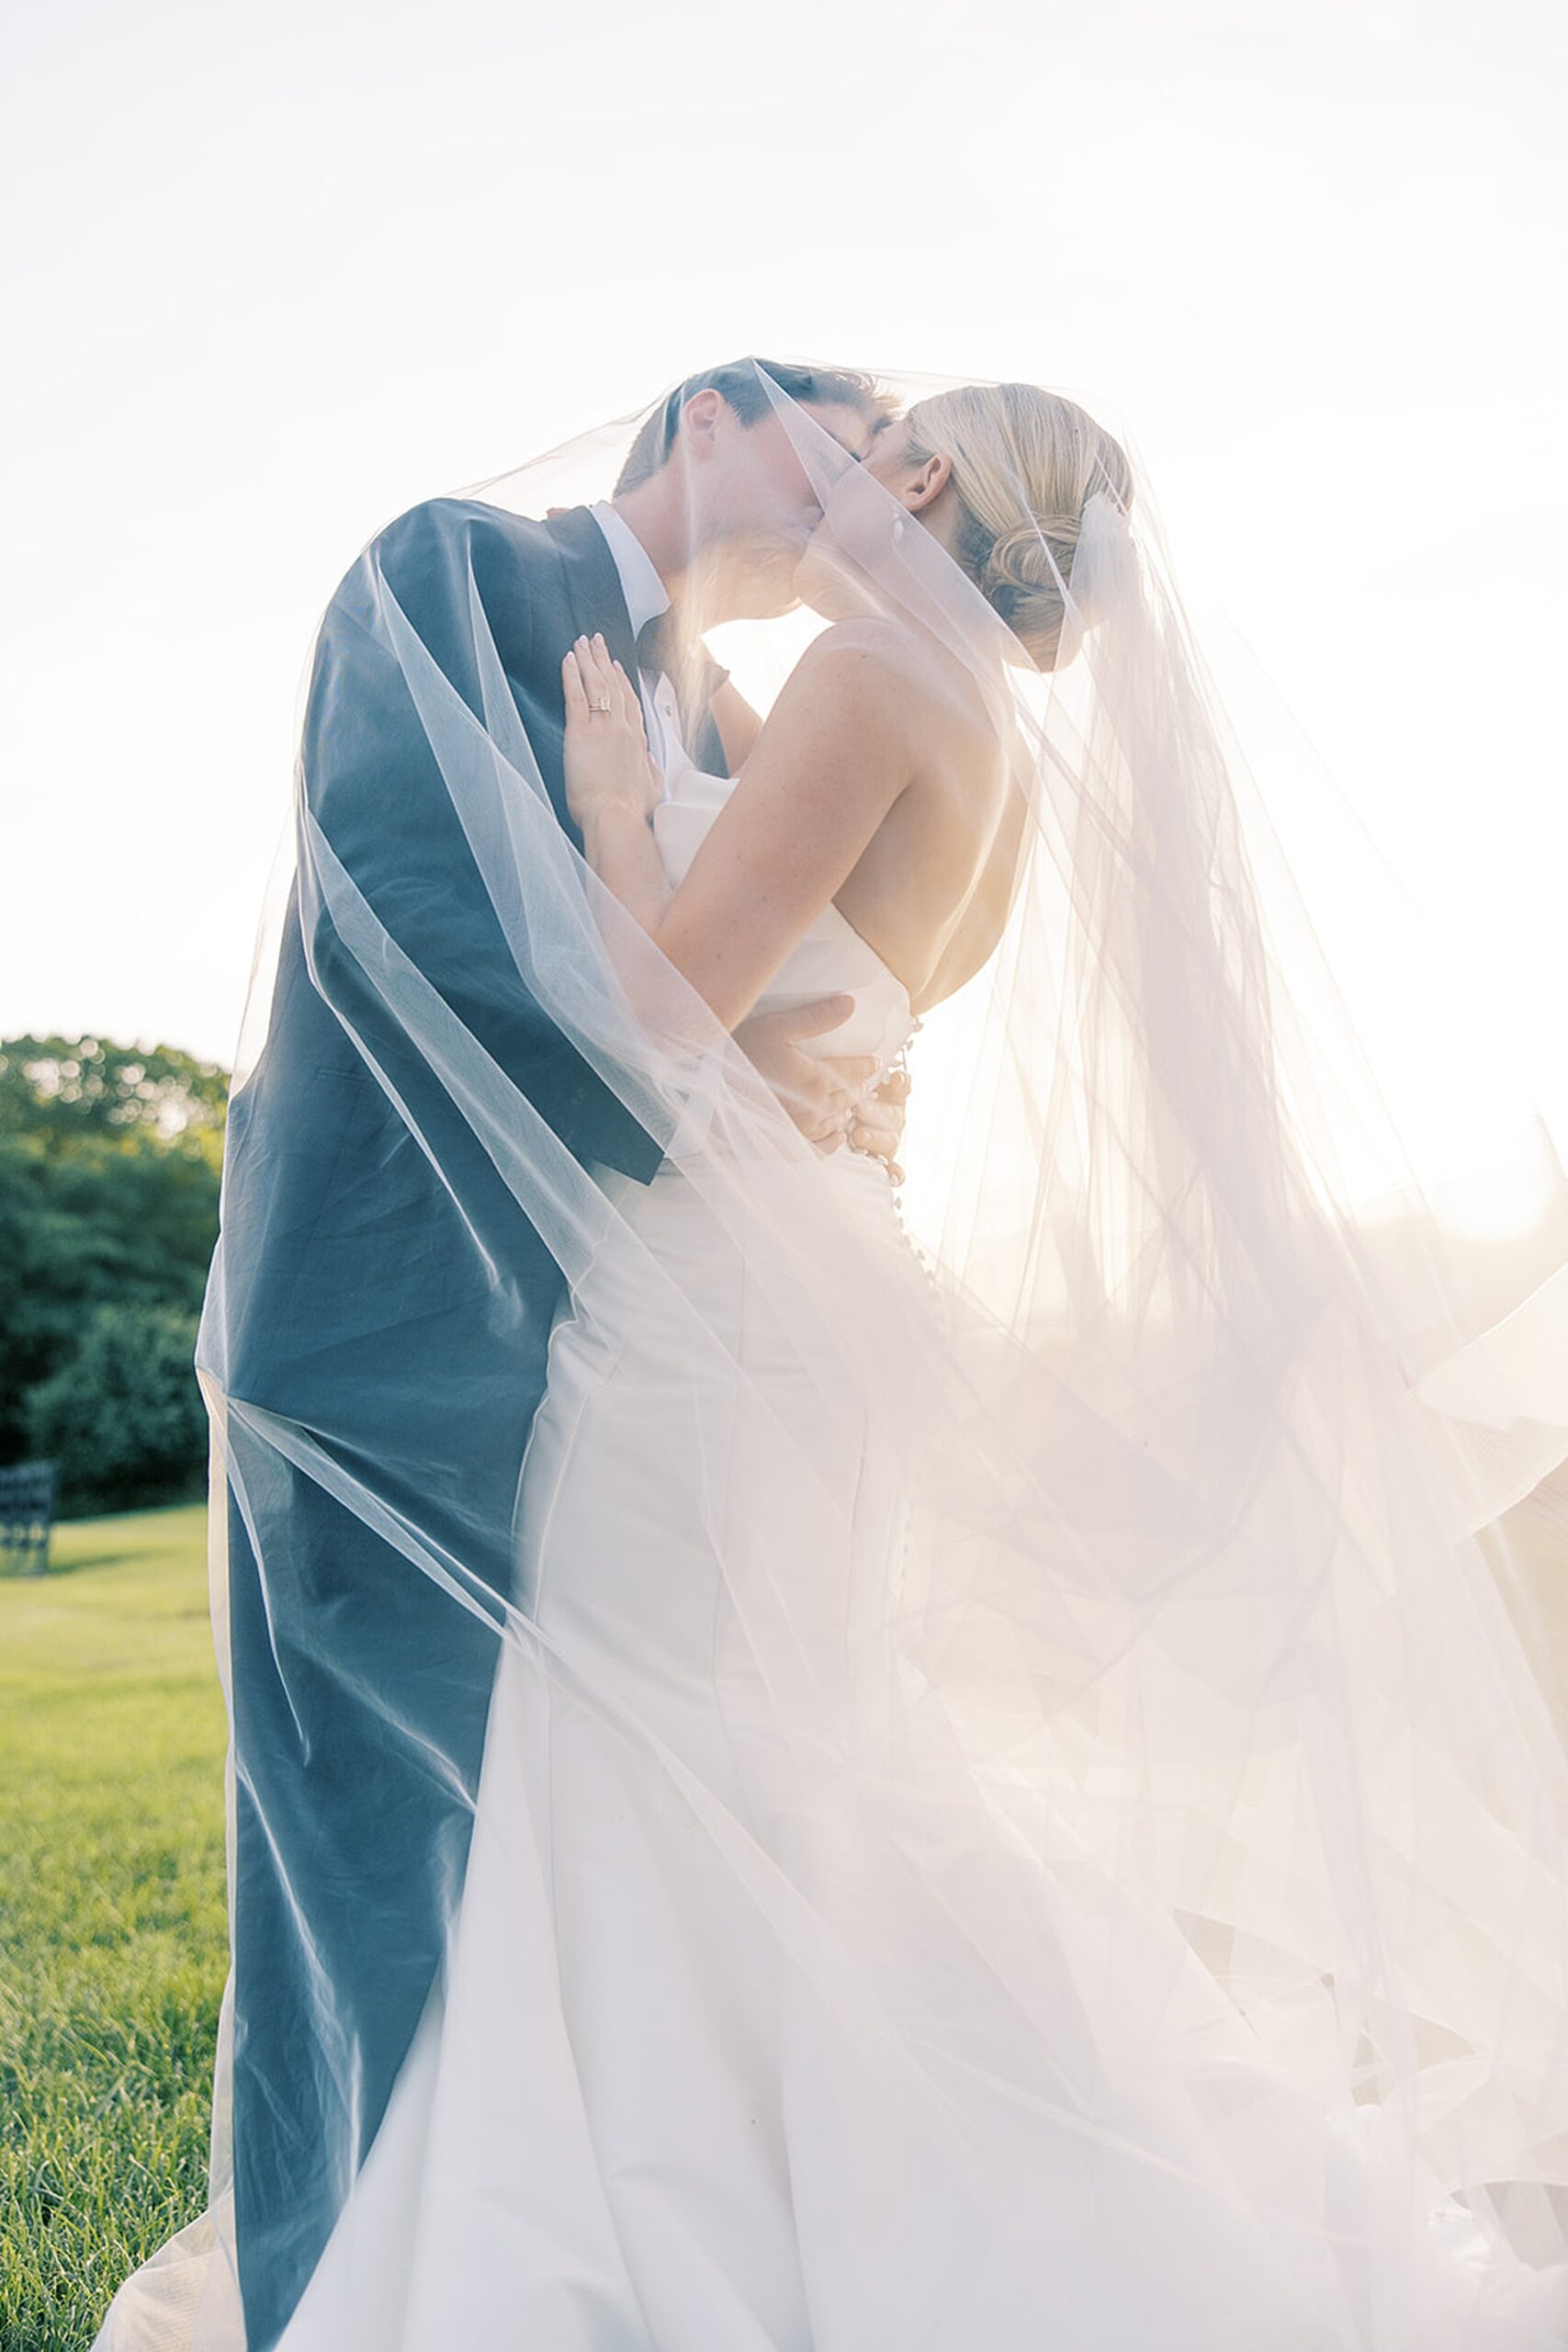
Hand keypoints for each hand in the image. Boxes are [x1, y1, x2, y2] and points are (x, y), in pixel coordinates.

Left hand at [562, 633, 661, 827]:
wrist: (616, 817)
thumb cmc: (630, 811)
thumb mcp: (651, 790)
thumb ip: (651, 771)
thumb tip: (649, 760)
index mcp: (637, 742)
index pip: (629, 703)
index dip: (621, 681)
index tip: (615, 666)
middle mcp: (622, 729)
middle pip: (613, 686)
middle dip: (603, 660)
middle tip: (596, 641)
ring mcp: (603, 728)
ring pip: (596, 685)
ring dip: (588, 660)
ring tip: (581, 642)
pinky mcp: (581, 733)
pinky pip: (576, 696)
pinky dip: (572, 675)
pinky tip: (568, 660)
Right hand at [733, 997, 879, 1151]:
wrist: (708, 1089)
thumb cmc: (740, 1052)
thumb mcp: (777, 1026)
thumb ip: (816, 1017)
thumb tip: (850, 1004)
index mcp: (816, 1079)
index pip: (852, 1072)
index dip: (866, 1066)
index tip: (874, 1062)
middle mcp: (814, 1109)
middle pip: (847, 1097)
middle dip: (858, 1087)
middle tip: (866, 1081)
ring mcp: (801, 1130)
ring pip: (836, 1121)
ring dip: (845, 1110)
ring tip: (850, 1102)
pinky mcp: (787, 1144)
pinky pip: (819, 1149)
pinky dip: (832, 1141)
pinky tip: (836, 1134)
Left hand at [845, 1059, 908, 1187]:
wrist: (837, 1120)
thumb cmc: (845, 1095)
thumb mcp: (849, 1080)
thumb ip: (856, 1071)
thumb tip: (874, 1067)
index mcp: (891, 1095)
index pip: (901, 1087)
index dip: (901, 1083)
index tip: (896, 1078)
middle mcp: (892, 1117)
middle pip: (890, 1115)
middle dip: (874, 1111)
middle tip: (858, 1107)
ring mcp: (889, 1138)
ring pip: (889, 1140)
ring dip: (875, 1137)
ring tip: (859, 1135)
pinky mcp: (884, 1158)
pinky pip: (892, 1166)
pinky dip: (895, 1171)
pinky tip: (895, 1176)